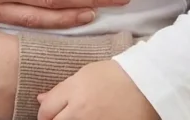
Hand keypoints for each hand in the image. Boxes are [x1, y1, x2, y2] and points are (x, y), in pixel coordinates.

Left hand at [37, 61, 157, 119]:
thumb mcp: (85, 74)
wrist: (148, 84)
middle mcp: (79, 113)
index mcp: (73, 93)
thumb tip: (41, 99)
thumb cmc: (117, 75)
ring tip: (82, 116)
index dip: (45, 114)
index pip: (45, 111)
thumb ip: (61, 89)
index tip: (49, 114)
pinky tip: (95, 119)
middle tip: (62, 117)